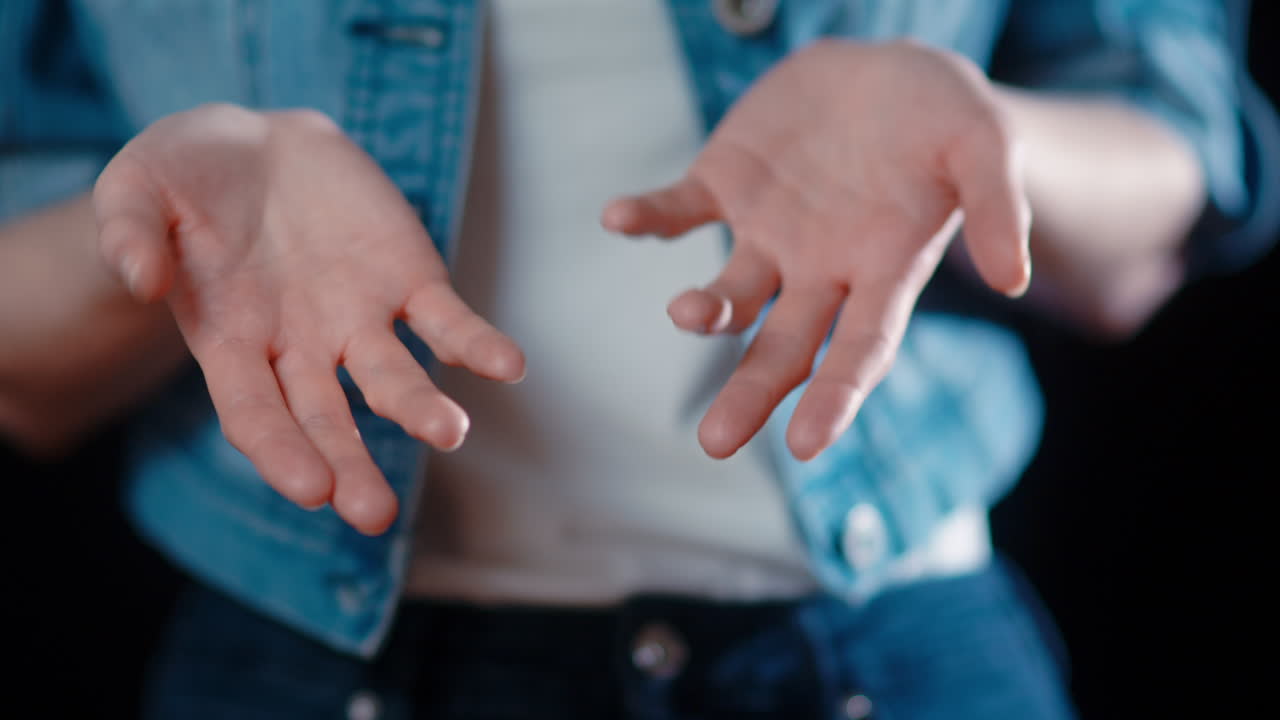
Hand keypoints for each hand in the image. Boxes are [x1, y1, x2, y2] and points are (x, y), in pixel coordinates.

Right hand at [94, 104, 524, 533]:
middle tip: (373, 513)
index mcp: (231, 342)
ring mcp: (358, 318)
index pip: (256, 414)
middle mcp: (300, 348)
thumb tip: (138, 279)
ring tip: (451, 431)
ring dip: (422, 409)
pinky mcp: (408, 280)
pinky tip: (507, 365)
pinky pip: (447, 321)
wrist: (258, 142)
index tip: (309, 489)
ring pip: (393, 380)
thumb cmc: (185, 177)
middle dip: (350, 465)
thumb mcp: (135, 189)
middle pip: (327, 421)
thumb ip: (129, 233)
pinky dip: (477, 344)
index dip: (281, 452)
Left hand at [604, 40, 1030, 461]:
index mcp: (884, 272)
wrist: (887, 70)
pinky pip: (678, 209)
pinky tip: (619, 219)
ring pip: (727, 292)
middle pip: (782, 348)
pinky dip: (649, 217)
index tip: (805, 445)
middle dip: (751, 393)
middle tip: (716, 443)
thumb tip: (1013, 280)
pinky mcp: (726, 184)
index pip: (860, 350)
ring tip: (688, 310)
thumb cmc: (945, 115)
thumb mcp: (985, 144)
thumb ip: (996, 208)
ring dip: (705, 307)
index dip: (835, 397)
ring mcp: (767, 231)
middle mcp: (820, 269)